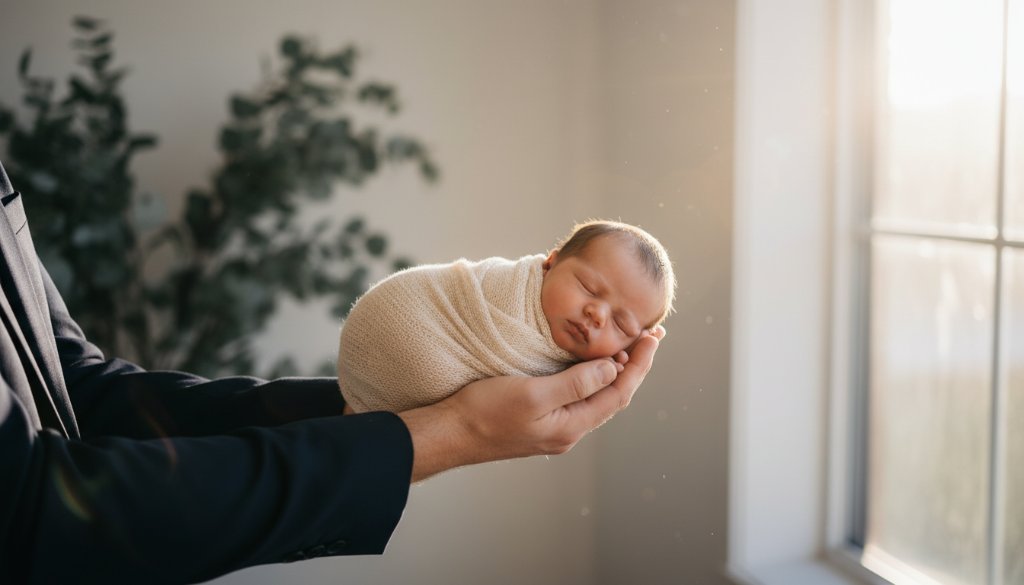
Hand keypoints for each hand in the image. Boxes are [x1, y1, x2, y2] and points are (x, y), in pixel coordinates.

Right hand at [398, 327, 663, 481]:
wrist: (449, 433)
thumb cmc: (485, 413)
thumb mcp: (533, 394)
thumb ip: (575, 383)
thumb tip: (612, 369)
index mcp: (571, 426)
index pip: (620, 393)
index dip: (640, 364)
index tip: (653, 337)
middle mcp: (568, 430)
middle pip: (613, 395)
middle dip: (633, 365)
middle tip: (648, 335)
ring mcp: (554, 426)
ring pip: (595, 395)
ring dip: (614, 369)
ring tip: (627, 344)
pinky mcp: (539, 418)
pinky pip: (577, 395)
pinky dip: (591, 375)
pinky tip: (589, 362)